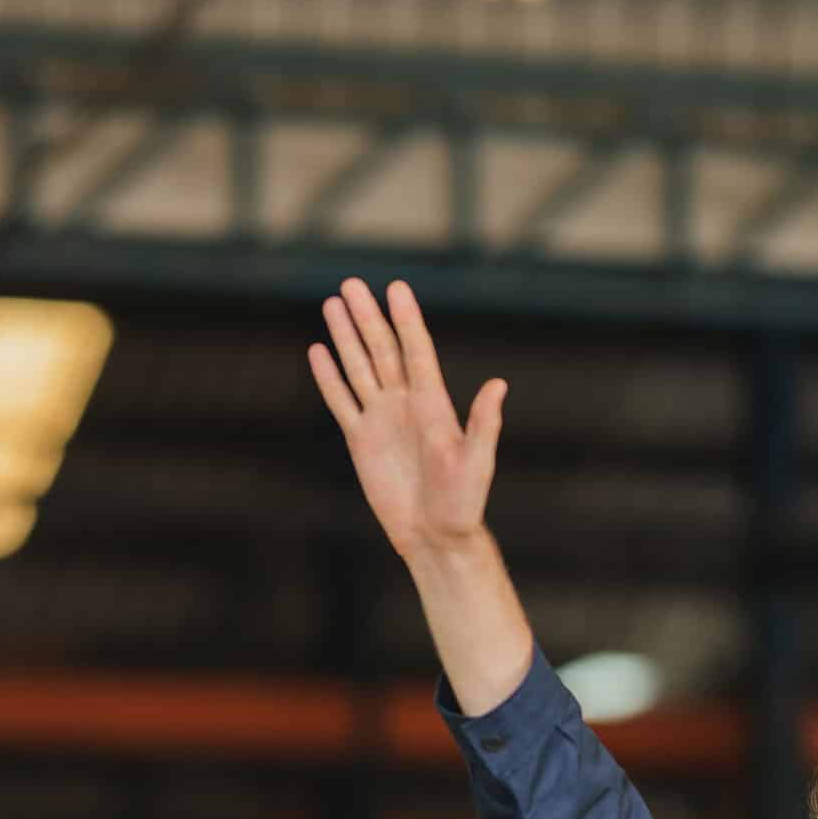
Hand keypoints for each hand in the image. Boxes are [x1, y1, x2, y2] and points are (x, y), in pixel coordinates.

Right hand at [309, 278, 505, 562]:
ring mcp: (381, 419)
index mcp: (433, 403)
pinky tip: (319, 351)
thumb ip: (483, 423)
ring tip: (333, 303)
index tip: (396, 287)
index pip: (416, 350)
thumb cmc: (463, 502)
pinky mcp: (361, 440)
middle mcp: (406, 403)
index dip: (406, 319)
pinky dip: (330, 377)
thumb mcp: (477, 461)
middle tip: (351, 283)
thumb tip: (498, 384)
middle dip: (367, 316)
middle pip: (382, 350)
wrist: (435, 535)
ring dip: (346, 336)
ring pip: (359, 368)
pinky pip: (342, 401)